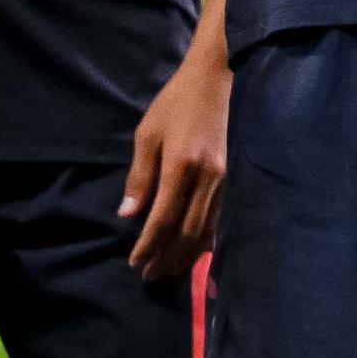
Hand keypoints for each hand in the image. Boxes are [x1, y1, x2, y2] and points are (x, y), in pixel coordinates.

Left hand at [119, 42, 228, 276]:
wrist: (215, 81)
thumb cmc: (175, 103)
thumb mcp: (147, 134)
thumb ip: (140, 176)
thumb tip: (128, 215)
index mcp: (182, 166)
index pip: (164, 218)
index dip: (149, 245)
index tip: (135, 263)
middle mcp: (206, 178)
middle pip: (188, 231)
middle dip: (168, 257)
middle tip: (150, 277)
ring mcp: (222, 180)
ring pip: (206, 228)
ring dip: (188, 254)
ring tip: (171, 271)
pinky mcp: (228, 178)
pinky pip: (218, 217)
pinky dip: (206, 239)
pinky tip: (198, 252)